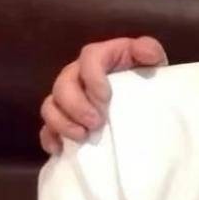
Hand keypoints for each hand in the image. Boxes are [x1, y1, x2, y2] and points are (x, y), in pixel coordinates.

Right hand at [39, 36, 167, 154]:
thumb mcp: (152, 60)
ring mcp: (67, 98)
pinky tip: (61, 149)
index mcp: (99, 57)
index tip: (106, 98)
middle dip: (76, 105)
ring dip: (62, 123)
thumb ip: (150, 50)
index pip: (88, 58)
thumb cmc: (146, 77)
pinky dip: (50, 138)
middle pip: (63, 84)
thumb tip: (145, 52)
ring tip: (83, 137)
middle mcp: (77, 74)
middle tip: (96, 123)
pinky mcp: (64, 119)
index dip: (93, 77)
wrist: (145, 97)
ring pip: (50, 106)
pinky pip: (46, 128)